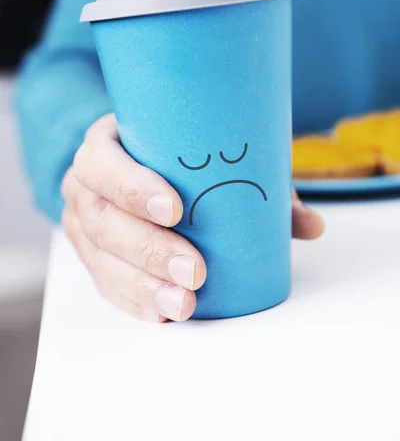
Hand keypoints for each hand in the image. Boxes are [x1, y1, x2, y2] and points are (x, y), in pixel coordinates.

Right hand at [62, 114, 323, 322]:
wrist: (131, 162)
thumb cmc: (171, 153)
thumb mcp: (204, 150)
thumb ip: (257, 180)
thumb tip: (312, 226)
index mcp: (106, 145)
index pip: (104, 163)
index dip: (132, 187)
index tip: (175, 208)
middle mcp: (86, 184)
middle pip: (102, 220)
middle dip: (148, 249)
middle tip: (194, 272)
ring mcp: (82, 222)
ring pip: (100, 259)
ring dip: (143, 286)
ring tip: (185, 304)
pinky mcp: (91, 254)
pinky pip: (104, 282)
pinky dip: (134, 300)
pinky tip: (163, 313)